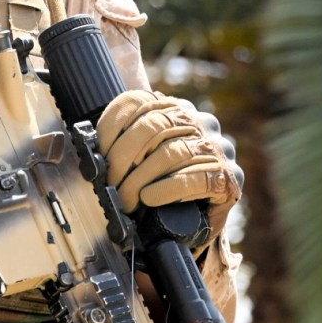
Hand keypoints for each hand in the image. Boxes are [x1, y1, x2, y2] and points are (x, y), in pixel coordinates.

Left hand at [94, 90, 242, 239]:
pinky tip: (151, 198)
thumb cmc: (165, 188)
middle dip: (123, 158)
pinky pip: (196, 177)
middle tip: (110, 184)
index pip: (138, 101)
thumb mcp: (144, 159)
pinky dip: (167, 189)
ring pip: (171, 153)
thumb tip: (92, 151)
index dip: (112, 124)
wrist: (199, 222)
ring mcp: (218, 148)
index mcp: (176, 109)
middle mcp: (200, 121)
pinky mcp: (230, 177)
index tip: (98, 150)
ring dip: (140, 179)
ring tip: (126, 199)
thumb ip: (126, 144)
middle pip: (153, 127)